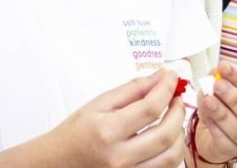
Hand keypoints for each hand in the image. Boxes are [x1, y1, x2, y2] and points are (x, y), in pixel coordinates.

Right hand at [0, 69, 189, 167]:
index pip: (150, 108)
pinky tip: (166, 139)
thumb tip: (159, 78)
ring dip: (179, 135)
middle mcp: (118, 157)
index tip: (172, 78)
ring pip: (171, 157)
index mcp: (106, 131)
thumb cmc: (74, 134)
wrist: (57, 162)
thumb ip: (131, 90)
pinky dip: (172, 153)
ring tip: (174, 120)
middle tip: (177, 99)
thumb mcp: (97, 105)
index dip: (166, 89)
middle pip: (166, 134)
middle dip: (178, 112)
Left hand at [190, 62, 236, 165]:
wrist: (213, 133)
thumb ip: (219, 79)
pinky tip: (206, 118)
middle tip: (217, 84)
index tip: (223, 66)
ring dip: (222, 113)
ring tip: (208, 100)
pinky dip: (215, 129)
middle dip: (235, 98)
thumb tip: (214, 71)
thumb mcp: (220, 90)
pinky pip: (225, 143)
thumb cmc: (223, 107)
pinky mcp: (234, 152)